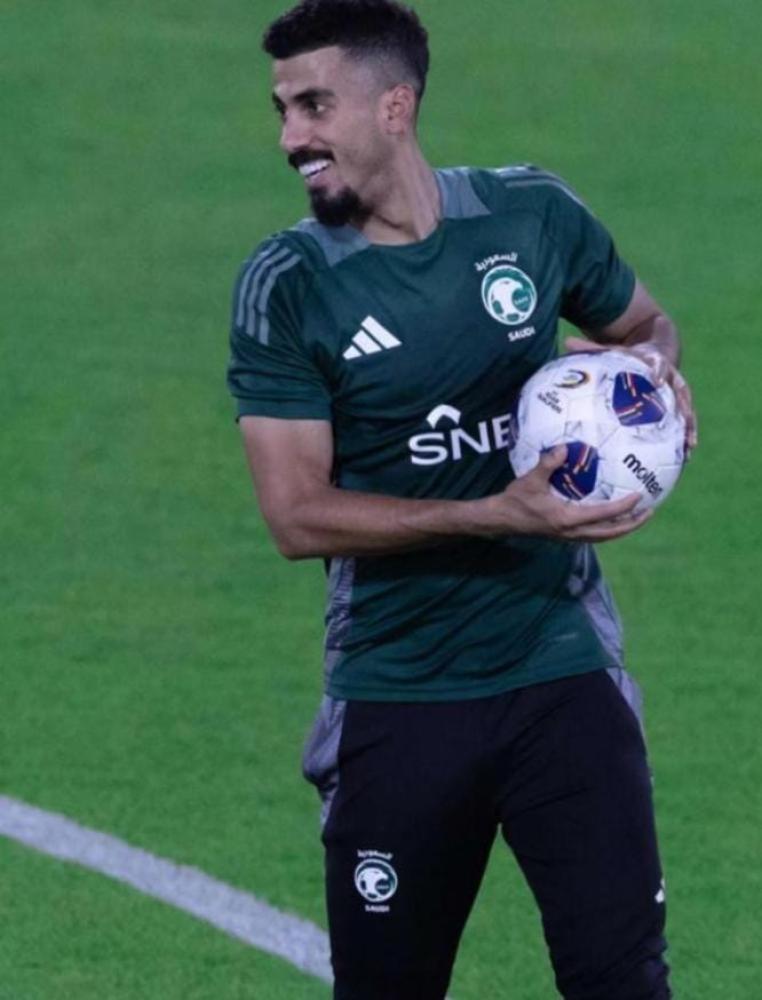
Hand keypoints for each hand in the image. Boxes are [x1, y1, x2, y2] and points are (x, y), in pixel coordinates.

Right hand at [491, 447, 650, 542]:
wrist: (501, 520)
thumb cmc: (515, 499)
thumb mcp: (531, 479)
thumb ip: (548, 463)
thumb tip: (565, 448)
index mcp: (567, 519)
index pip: (603, 515)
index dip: (624, 507)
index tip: (639, 496)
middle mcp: (571, 532)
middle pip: (610, 533)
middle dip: (631, 524)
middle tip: (649, 511)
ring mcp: (568, 536)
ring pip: (603, 536)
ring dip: (621, 528)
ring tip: (636, 517)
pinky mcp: (565, 535)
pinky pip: (593, 534)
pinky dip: (607, 528)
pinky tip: (610, 517)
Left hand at [564, 336, 697, 455]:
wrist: (658, 351)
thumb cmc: (631, 355)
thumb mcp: (614, 350)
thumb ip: (592, 349)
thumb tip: (566, 342)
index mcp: (655, 362)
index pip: (658, 365)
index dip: (658, 371)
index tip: (656, 380)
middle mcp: (670, 377)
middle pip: (680, 390)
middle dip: (682, 405)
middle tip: (681, 417)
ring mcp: (677, 392)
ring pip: (687, 408)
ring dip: (690, 426)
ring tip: (689, 445)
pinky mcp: (680, 403)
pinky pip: (686, 420)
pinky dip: (687, 434)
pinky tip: (686, 453)